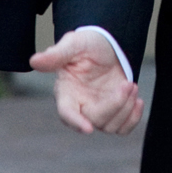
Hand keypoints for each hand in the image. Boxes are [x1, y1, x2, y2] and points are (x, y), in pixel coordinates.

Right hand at [29, 29, 143, 135]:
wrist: (107, 45)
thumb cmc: (86, 43)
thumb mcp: (74, 43)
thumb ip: (56, 54)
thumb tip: (34, 61)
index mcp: (66, 93)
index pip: (67, 113)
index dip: (75, 122)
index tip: (88, 128)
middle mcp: (80, 106)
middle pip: (95, 120)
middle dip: (114, 105)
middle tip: (128, 83)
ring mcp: (97, 111)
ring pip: (111, 126)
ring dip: (126, 108)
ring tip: (132, 85)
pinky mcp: (113, 113)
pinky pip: (122, 128)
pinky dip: (133, 119)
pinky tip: (137, 100)